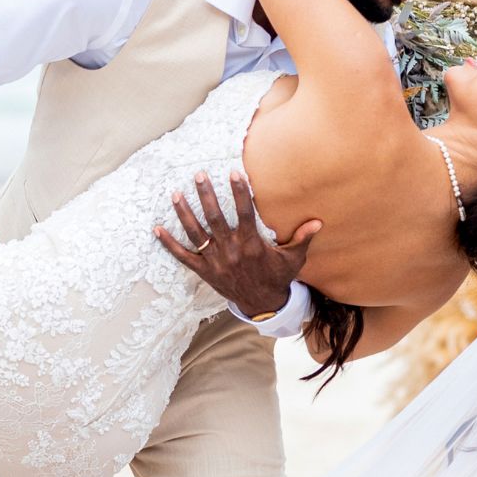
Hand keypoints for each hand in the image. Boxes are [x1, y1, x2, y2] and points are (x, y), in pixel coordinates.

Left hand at [155, 171, 318, 317]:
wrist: (262, 304)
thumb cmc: (277, 277)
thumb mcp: (293, 259)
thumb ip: (302, 238)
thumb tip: (318, 221)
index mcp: (252, 244)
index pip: (244, 212)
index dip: (240, 192)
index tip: (234, 172)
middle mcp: (231, 250)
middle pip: (215, 218)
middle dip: (206, 195)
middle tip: (198, 175)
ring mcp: (215, 261)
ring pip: (196, 233)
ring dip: (185, 213)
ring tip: (175, 194)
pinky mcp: (204, 271)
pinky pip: (183, 256)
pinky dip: (169, 244)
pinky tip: (157, 229)